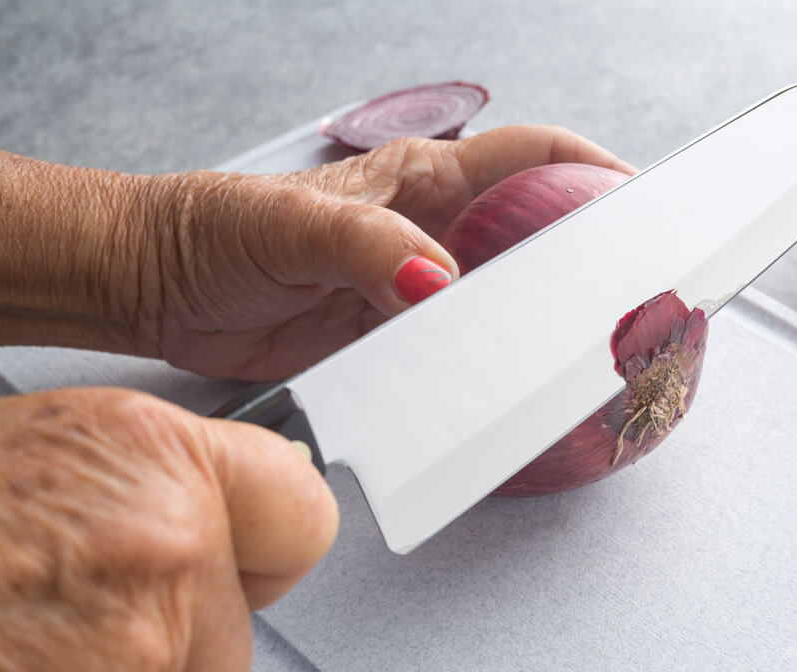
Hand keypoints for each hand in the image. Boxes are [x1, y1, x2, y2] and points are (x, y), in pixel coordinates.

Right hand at [0, 387, 337, 671]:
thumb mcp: (16, 456)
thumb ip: (124, 485)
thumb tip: (194, 507)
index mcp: (145, 457)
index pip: (302, 512)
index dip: (265, 543)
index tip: (241, 555)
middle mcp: (159, 553)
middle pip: (235, 630)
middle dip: (171, 636)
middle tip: (64, 617)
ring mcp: (126, 668)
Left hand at [138, 126, 636, 379]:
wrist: (159, 291)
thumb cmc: (216, 231)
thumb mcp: (294, 224)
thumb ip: (370, 248)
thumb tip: (438, 283)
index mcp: (418, 182)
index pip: (525, 158)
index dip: (586, 169)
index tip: (637, 194)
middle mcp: (428, 233)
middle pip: (528, 238)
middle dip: (578, 258)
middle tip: (619, 290)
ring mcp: (413, 291)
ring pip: (497, 304)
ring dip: (530, 325)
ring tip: (569, 348)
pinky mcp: (391, 343)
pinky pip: (453, 357)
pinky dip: (478, 372)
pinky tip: (492, 388)